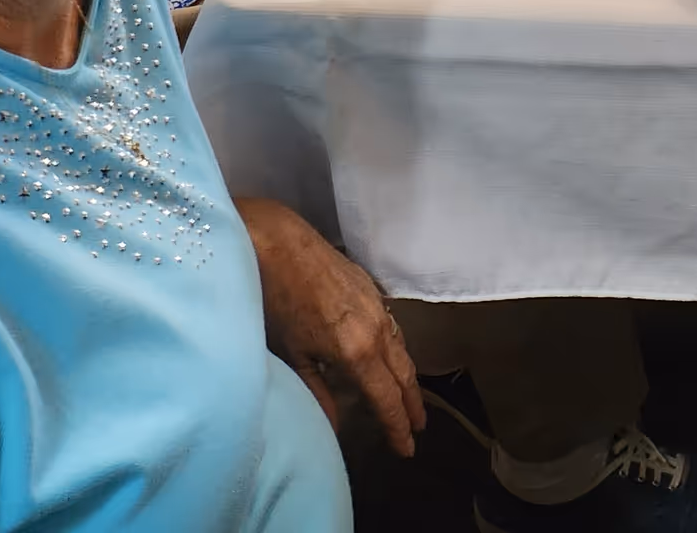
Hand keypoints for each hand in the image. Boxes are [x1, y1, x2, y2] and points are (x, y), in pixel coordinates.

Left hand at [236, 197, 424, 458]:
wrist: (280, 245)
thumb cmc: (278, 304)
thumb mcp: (293, 356)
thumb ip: (317, 394)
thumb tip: (335, 426)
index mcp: (358, 352)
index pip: (386, 398)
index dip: (398, 426)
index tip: (407, 450)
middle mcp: (377, 330)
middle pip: (403, 375)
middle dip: (411, 405)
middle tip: (418, 431)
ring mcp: (378, 306)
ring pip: (401, 350)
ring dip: (407, 379)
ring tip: (409, 400)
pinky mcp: (371, 289)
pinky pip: (393, 329)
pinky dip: (397, 352)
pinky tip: (390, 358)